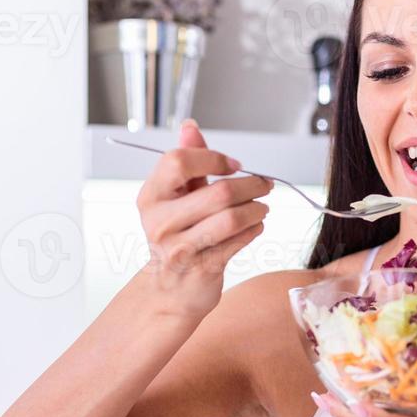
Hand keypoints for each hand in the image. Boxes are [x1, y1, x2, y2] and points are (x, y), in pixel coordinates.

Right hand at [137, 119, 273, 317]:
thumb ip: (186, 161)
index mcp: (151, 197)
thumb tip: (190, 126)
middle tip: (266, 184)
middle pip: (218, 192)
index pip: (179, 162)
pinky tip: (255, 225)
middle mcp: (160, 221)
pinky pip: (238, 241)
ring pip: (232, 218)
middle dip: (251, 185)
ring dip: (256, 209)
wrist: (168, 290)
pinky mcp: (202, 267)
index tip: (234, 165)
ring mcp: (180, 247)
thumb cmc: (175, 237)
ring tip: (262, 207)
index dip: (213, 158)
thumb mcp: (175, 197)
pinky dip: (253, 230)